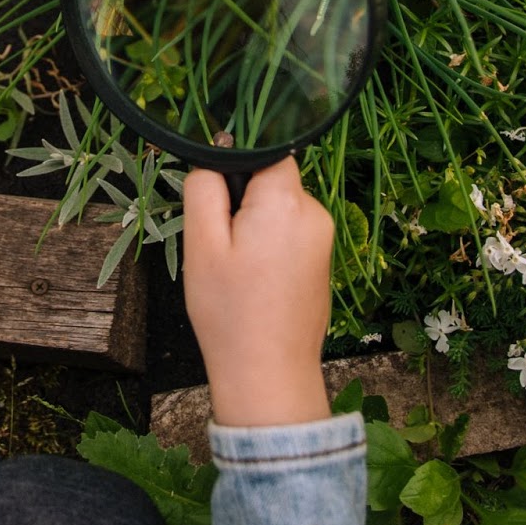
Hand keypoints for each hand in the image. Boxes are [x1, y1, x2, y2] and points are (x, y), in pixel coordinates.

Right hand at [183, 159, 333, 427]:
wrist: (268, 375)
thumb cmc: (230, 312)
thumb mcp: (201, 244)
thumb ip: (204, 188)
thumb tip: (214, 154)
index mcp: (286, 201)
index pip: (265, 149)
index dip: (234, 164)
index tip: (215, 200)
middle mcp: (315, 213)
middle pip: (272, 179)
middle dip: (241, 200)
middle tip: (219, 244)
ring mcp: (324, 239)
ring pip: (279, 207)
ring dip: (254, 225)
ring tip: (236, 269)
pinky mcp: (322, 262)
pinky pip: (290, 233)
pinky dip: (268, 246)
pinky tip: (255, 282)